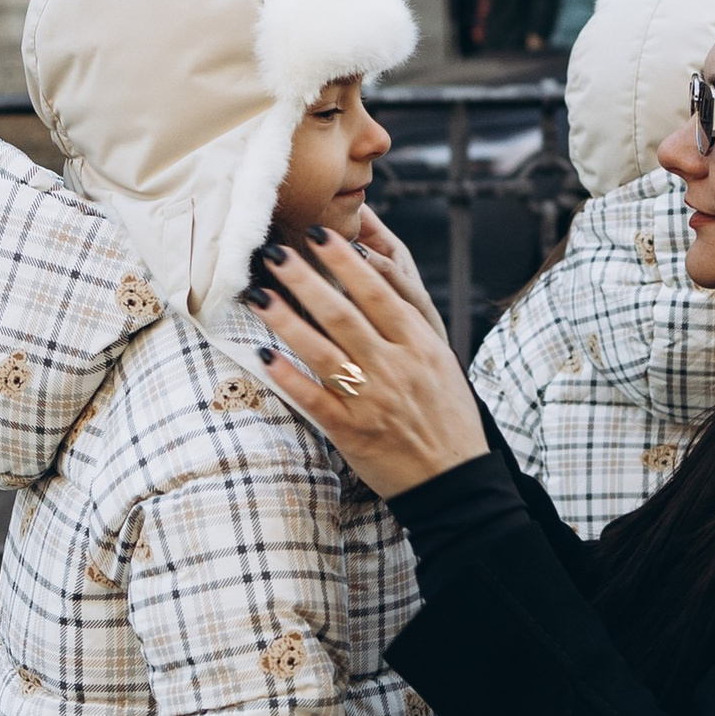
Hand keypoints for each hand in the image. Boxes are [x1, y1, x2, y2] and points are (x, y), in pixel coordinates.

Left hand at [256, 226, 489, 495]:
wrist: (456, 480)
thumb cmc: (447, 416)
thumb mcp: (440, 362)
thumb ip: (408, 325)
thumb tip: (376, 280)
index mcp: (420, 345)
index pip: (378, 293)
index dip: (345, 262)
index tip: (318, 234)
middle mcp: (395, 368)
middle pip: (343, 315)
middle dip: (307, 280)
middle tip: (274, 252)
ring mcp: (372, 400)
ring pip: (323, 352)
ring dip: (287, 321)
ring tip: (258, 295)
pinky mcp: (352, 432)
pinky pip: (313, 400)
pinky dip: (288, 378)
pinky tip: (262, 355)